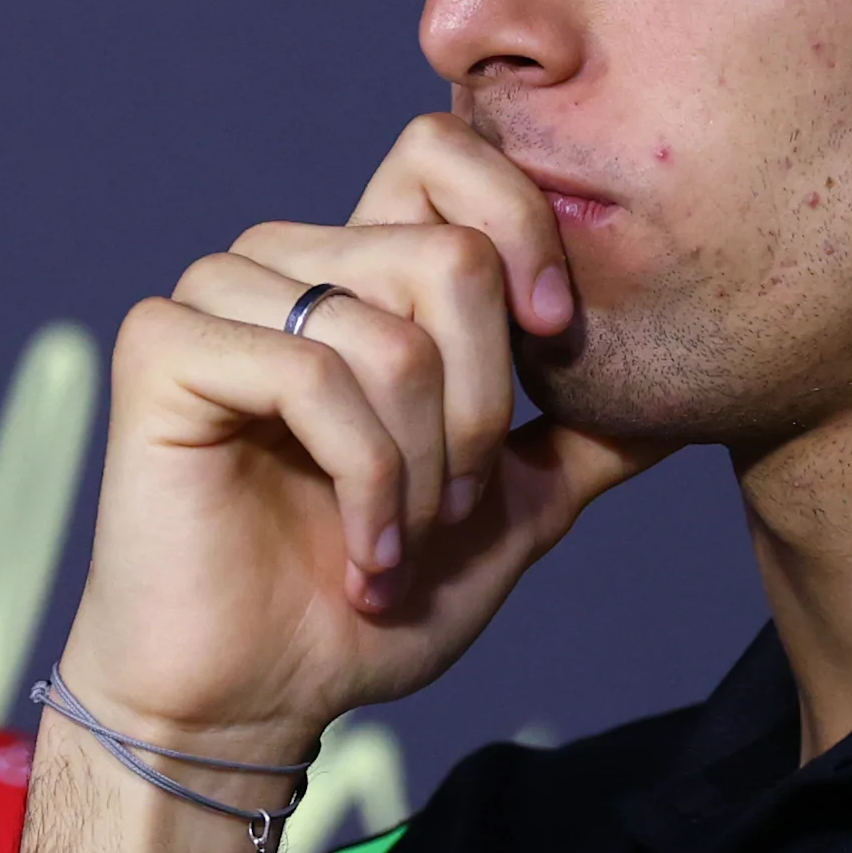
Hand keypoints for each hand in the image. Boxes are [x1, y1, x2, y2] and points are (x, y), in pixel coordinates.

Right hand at [59, 114, 675, 763]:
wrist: (255, 698)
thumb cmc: (365, 606)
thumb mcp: (509, 512)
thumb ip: (580, 437)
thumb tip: (690, 393)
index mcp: (354, 270)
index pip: (444, 154)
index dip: (525, 230)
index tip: (558, 342)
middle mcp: (281, 262)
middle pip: (448, 257)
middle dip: (486, 408)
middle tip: (456, 505)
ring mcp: (214, 297)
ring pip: (386, 330)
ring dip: (423, 464)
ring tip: (401, 543)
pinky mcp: (161, 348)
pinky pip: (308, 376)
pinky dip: (363, 482)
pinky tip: (365, 554)